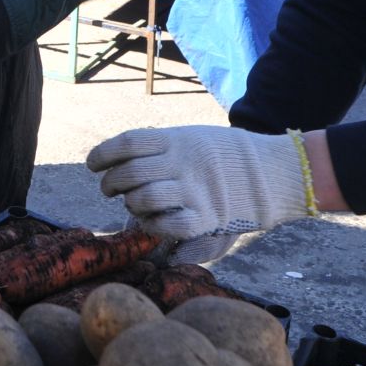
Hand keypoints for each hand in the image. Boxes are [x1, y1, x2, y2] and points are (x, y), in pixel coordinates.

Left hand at [86, 126, 313, 262]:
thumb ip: (158, 149)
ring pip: (143, 198)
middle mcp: (183, 162)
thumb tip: (117, 163)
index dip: (103, 154)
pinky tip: (151, 223)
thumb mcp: (192, 139)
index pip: (127, 142)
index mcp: (177, 139)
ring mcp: (195, 190)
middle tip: (109, 190)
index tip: (93, 164)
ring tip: (130, 206)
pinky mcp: (208, 216)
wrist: (272, 171)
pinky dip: (153, 226)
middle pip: (129, 172)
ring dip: (129, 206)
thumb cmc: (224, 157)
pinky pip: (168, 225)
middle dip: (110, 184)